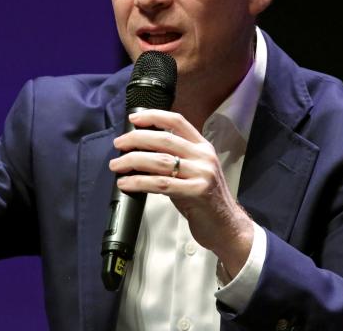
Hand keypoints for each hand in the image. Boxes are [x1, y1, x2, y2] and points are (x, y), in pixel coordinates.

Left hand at [109, 109, 252, 274]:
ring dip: (132, 161)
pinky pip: (160, 183)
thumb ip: (175, 157)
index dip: (153, 116)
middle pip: (164, 139)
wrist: (226, 226)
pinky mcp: (196, 192)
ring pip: (160, 161)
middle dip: (136, 139)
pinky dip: (139, 182)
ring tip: (116, 165)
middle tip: (118, 145)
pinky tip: (126, 184)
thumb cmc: (204, 199)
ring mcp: (202, 173)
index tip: (133, 118)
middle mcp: (204, 156)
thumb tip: (139, 150)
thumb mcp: (194, 170)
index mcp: (203, 147)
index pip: (177, 121)